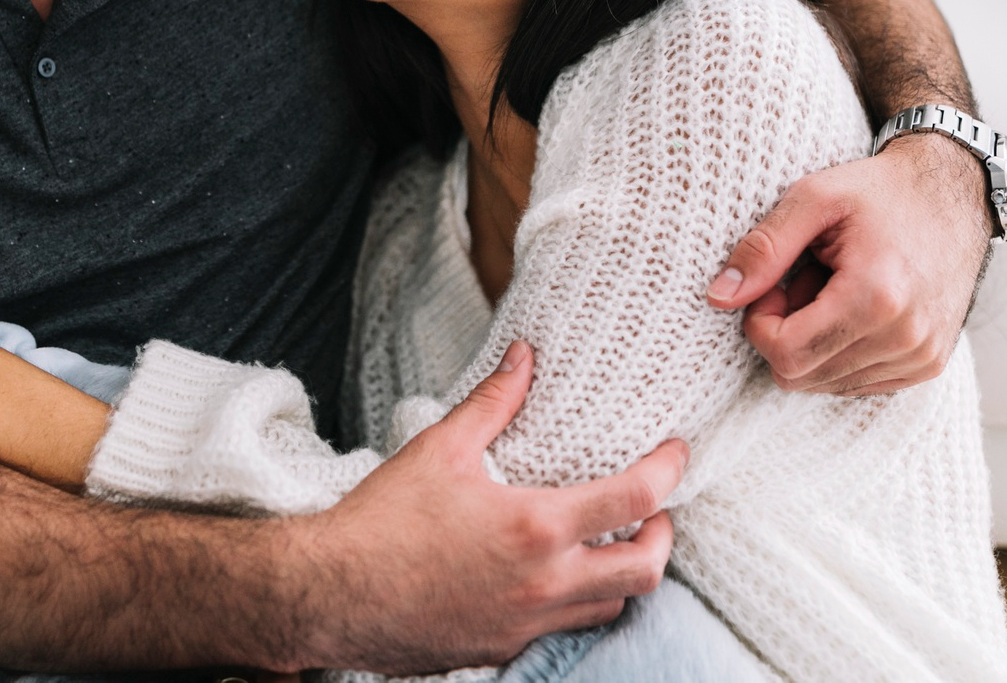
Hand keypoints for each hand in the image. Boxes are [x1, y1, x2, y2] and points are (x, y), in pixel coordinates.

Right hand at [293, 342, 685, 674]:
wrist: (330, 594)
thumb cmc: (382, 519)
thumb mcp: (440, 448)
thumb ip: (494, 402)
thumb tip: (525, 356)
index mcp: (536, 527)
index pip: (634, 500)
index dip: (668, 472)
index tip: (676, 453)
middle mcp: (544, 583)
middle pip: (645, 570)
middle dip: (662, 537)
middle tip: (654, 512)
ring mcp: (526, 624)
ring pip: (609, 607)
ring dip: (621, 575)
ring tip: (608, 544)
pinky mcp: (502, 649)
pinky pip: (562, 631)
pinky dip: (574, 604)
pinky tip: (554, 578)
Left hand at [706, 132, 992, 395]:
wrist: (954, 195)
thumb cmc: (879, 192)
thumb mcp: (813, 199)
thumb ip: (762, 248)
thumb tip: (718, 298)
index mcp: (877, 296)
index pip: (787, 355)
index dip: (761, 323)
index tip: (774, 285)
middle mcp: (906, 337)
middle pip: (802, 376)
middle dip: (785, 334)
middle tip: (801, 283)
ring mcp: (922, 357)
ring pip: (826, 385)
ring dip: (814, 343)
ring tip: (832, 291)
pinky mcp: (926, 366)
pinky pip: (856, 384)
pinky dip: (840, 353)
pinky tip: (854, 309)